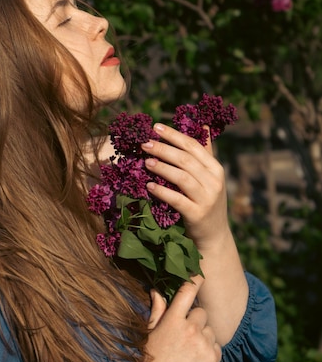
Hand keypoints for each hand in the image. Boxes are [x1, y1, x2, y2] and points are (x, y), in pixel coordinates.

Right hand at [130, 277, 221, 361]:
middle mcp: (189, 328)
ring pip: (210, 330)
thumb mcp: (151, 334)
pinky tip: (197, 359)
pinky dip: (210, 350)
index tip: (199, 272)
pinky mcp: (213, 358)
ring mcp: (202, 343)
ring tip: (190, 351)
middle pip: (201, 312)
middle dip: (196, 320)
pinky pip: (217, 345)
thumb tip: (156, 291)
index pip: (187, 291)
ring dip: (204, 336)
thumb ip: (157, 311)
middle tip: (186, 335)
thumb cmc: (152, 361)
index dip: (195, 279)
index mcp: (172, 320)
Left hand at [142, 123, 229, 249]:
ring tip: (146, 161)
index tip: (155, 127)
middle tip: (145, 143)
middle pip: (185, 160)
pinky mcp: (197, 214)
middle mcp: (214, 181)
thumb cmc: (207, 201)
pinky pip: (177, 199)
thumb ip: (205, 153)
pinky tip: (149, 186)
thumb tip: (202, 126)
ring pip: (182, 177)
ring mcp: (206, 198)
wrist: (215, 235)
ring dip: (162, 167)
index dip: (174, 135)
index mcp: (216, 168)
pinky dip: (162, 192)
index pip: (194, 146)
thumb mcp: (210, 177)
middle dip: (163, 149)